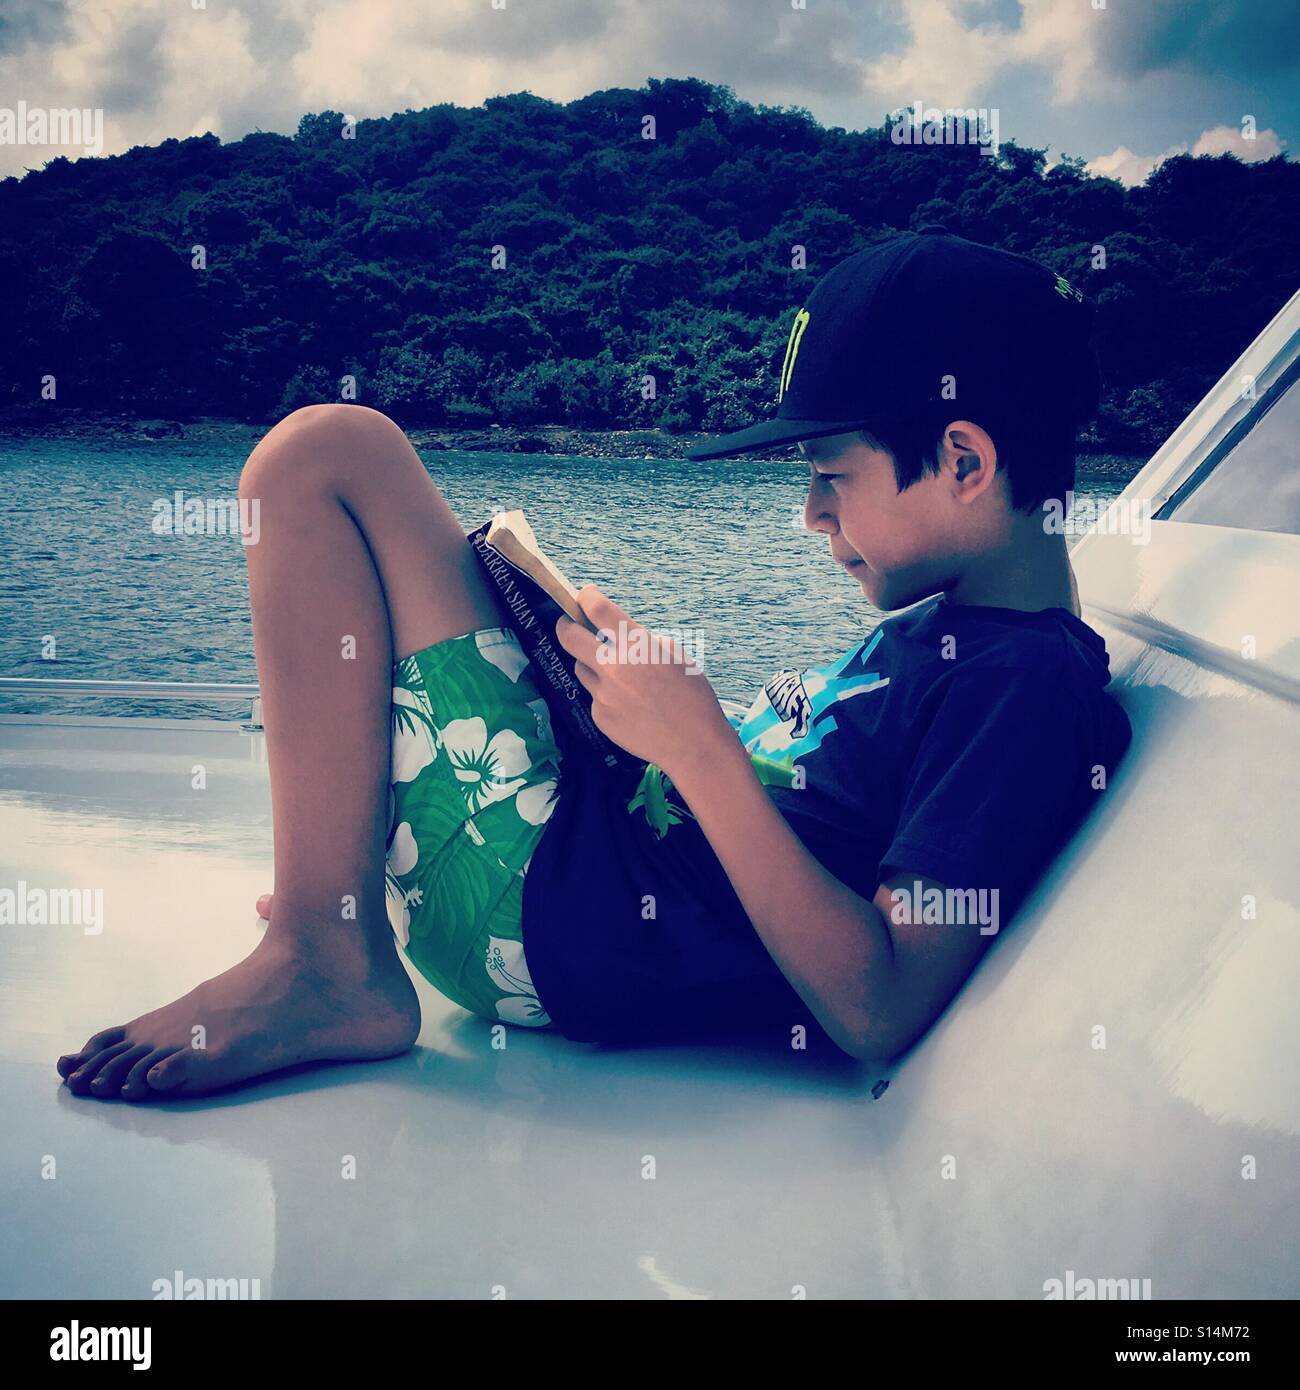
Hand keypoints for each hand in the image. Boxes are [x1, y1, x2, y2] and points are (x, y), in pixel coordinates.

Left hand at [554, 584, 733, 777]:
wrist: (693, 745)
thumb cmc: (693, 698)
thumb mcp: (676, 656)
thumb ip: (645, 641)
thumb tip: (623, 636)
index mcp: (637, 646)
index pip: (597, 609)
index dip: (586, 597)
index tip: (585, 595)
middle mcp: (614, 667)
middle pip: (569, 636)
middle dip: (566, 625)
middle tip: (569, 624)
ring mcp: (603, 693)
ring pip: (581, 668)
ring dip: (591, 664)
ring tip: (617, 675)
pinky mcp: (599, 716)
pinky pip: (594, 696)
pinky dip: (605, 694)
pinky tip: (629, 704)